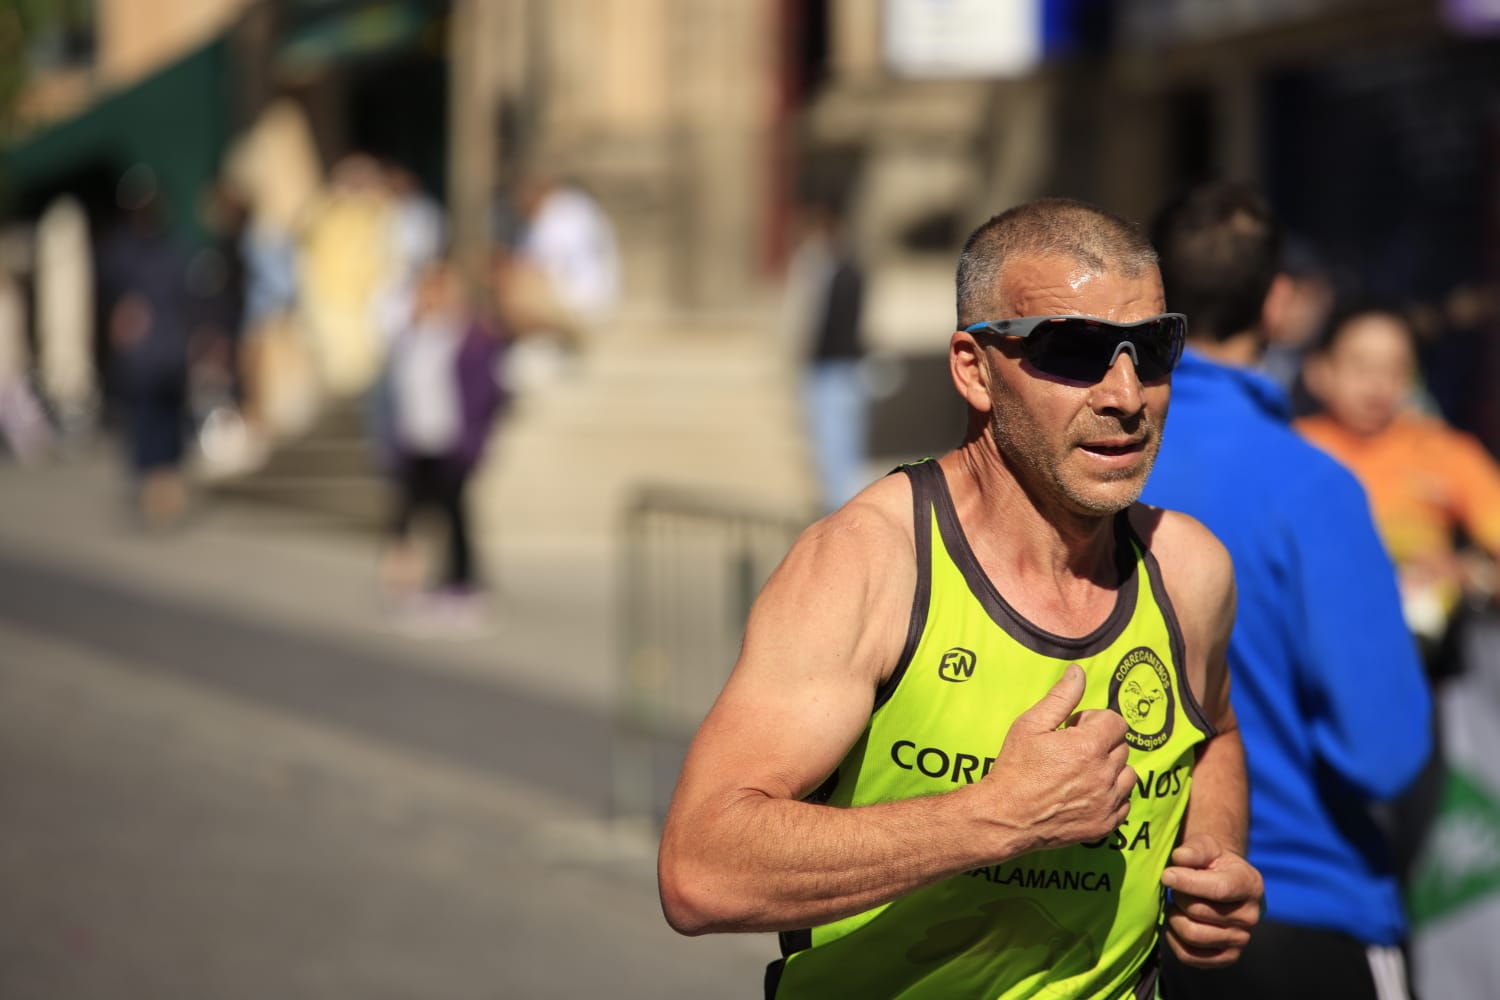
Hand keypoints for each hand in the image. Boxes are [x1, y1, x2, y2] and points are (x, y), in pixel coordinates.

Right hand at [986, 664, 1134, 849]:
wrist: (1005, 817)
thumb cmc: (1015, 768)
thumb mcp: (1030, 725)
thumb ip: (1060, 697)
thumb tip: (1078, 672)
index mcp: (1088, 746)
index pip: (1116, 722)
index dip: (1094, 721)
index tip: (1073, 729)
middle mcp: (1104, 774)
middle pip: (1122, 747)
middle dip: (1102, 743)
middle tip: (1072, 750)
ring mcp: (1106, 802)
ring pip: (1128, 775)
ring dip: (1111, 769)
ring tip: (1083, 772)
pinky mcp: (1104, 824)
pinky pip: (1124, 804)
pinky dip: (1112, 796)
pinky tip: (1087, 794)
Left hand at [1161, 832, 1262, 966]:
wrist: (1222, 884)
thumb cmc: (1211, 863)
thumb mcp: (1206, 847)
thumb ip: (1194, 849)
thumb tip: (1179, 858)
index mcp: (1250, 885)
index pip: (1219, 889)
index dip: (1188, 882)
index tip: (1166, 875)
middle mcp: (1251, 916)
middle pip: (1199, 912)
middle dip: (1179, 896)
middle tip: (1176, 888)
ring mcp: (1241, 939)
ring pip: (1192, 935)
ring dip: (1175, 917)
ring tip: (1177, 905)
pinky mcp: (1227, 957)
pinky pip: (1189, 956)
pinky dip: (1174, 940)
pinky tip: (1176, 923)